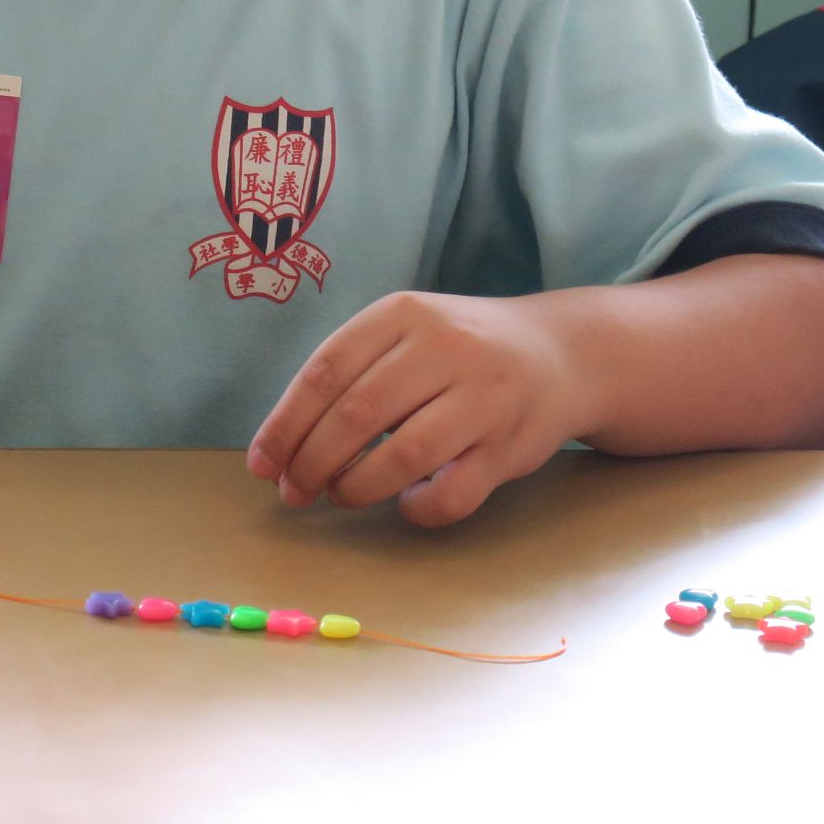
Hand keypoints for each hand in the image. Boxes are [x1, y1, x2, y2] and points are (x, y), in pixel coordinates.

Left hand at [245, 291, 588, 527]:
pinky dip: (417, 509)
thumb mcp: (405, 333)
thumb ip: (350, 373)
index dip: (285, 424)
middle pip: (356, 415)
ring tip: (341, 494)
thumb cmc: (459, 350)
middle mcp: (445, 348)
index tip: (263, 464)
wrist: (560, 354)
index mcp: (403, 314)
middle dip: (312, 462)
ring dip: (357, 487)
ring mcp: (483, 397)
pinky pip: (452, 493)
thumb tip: (281, 447)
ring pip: (402, 456)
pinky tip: (405, 505)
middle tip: (294, 492)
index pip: (326, 371)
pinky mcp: (510, 446)